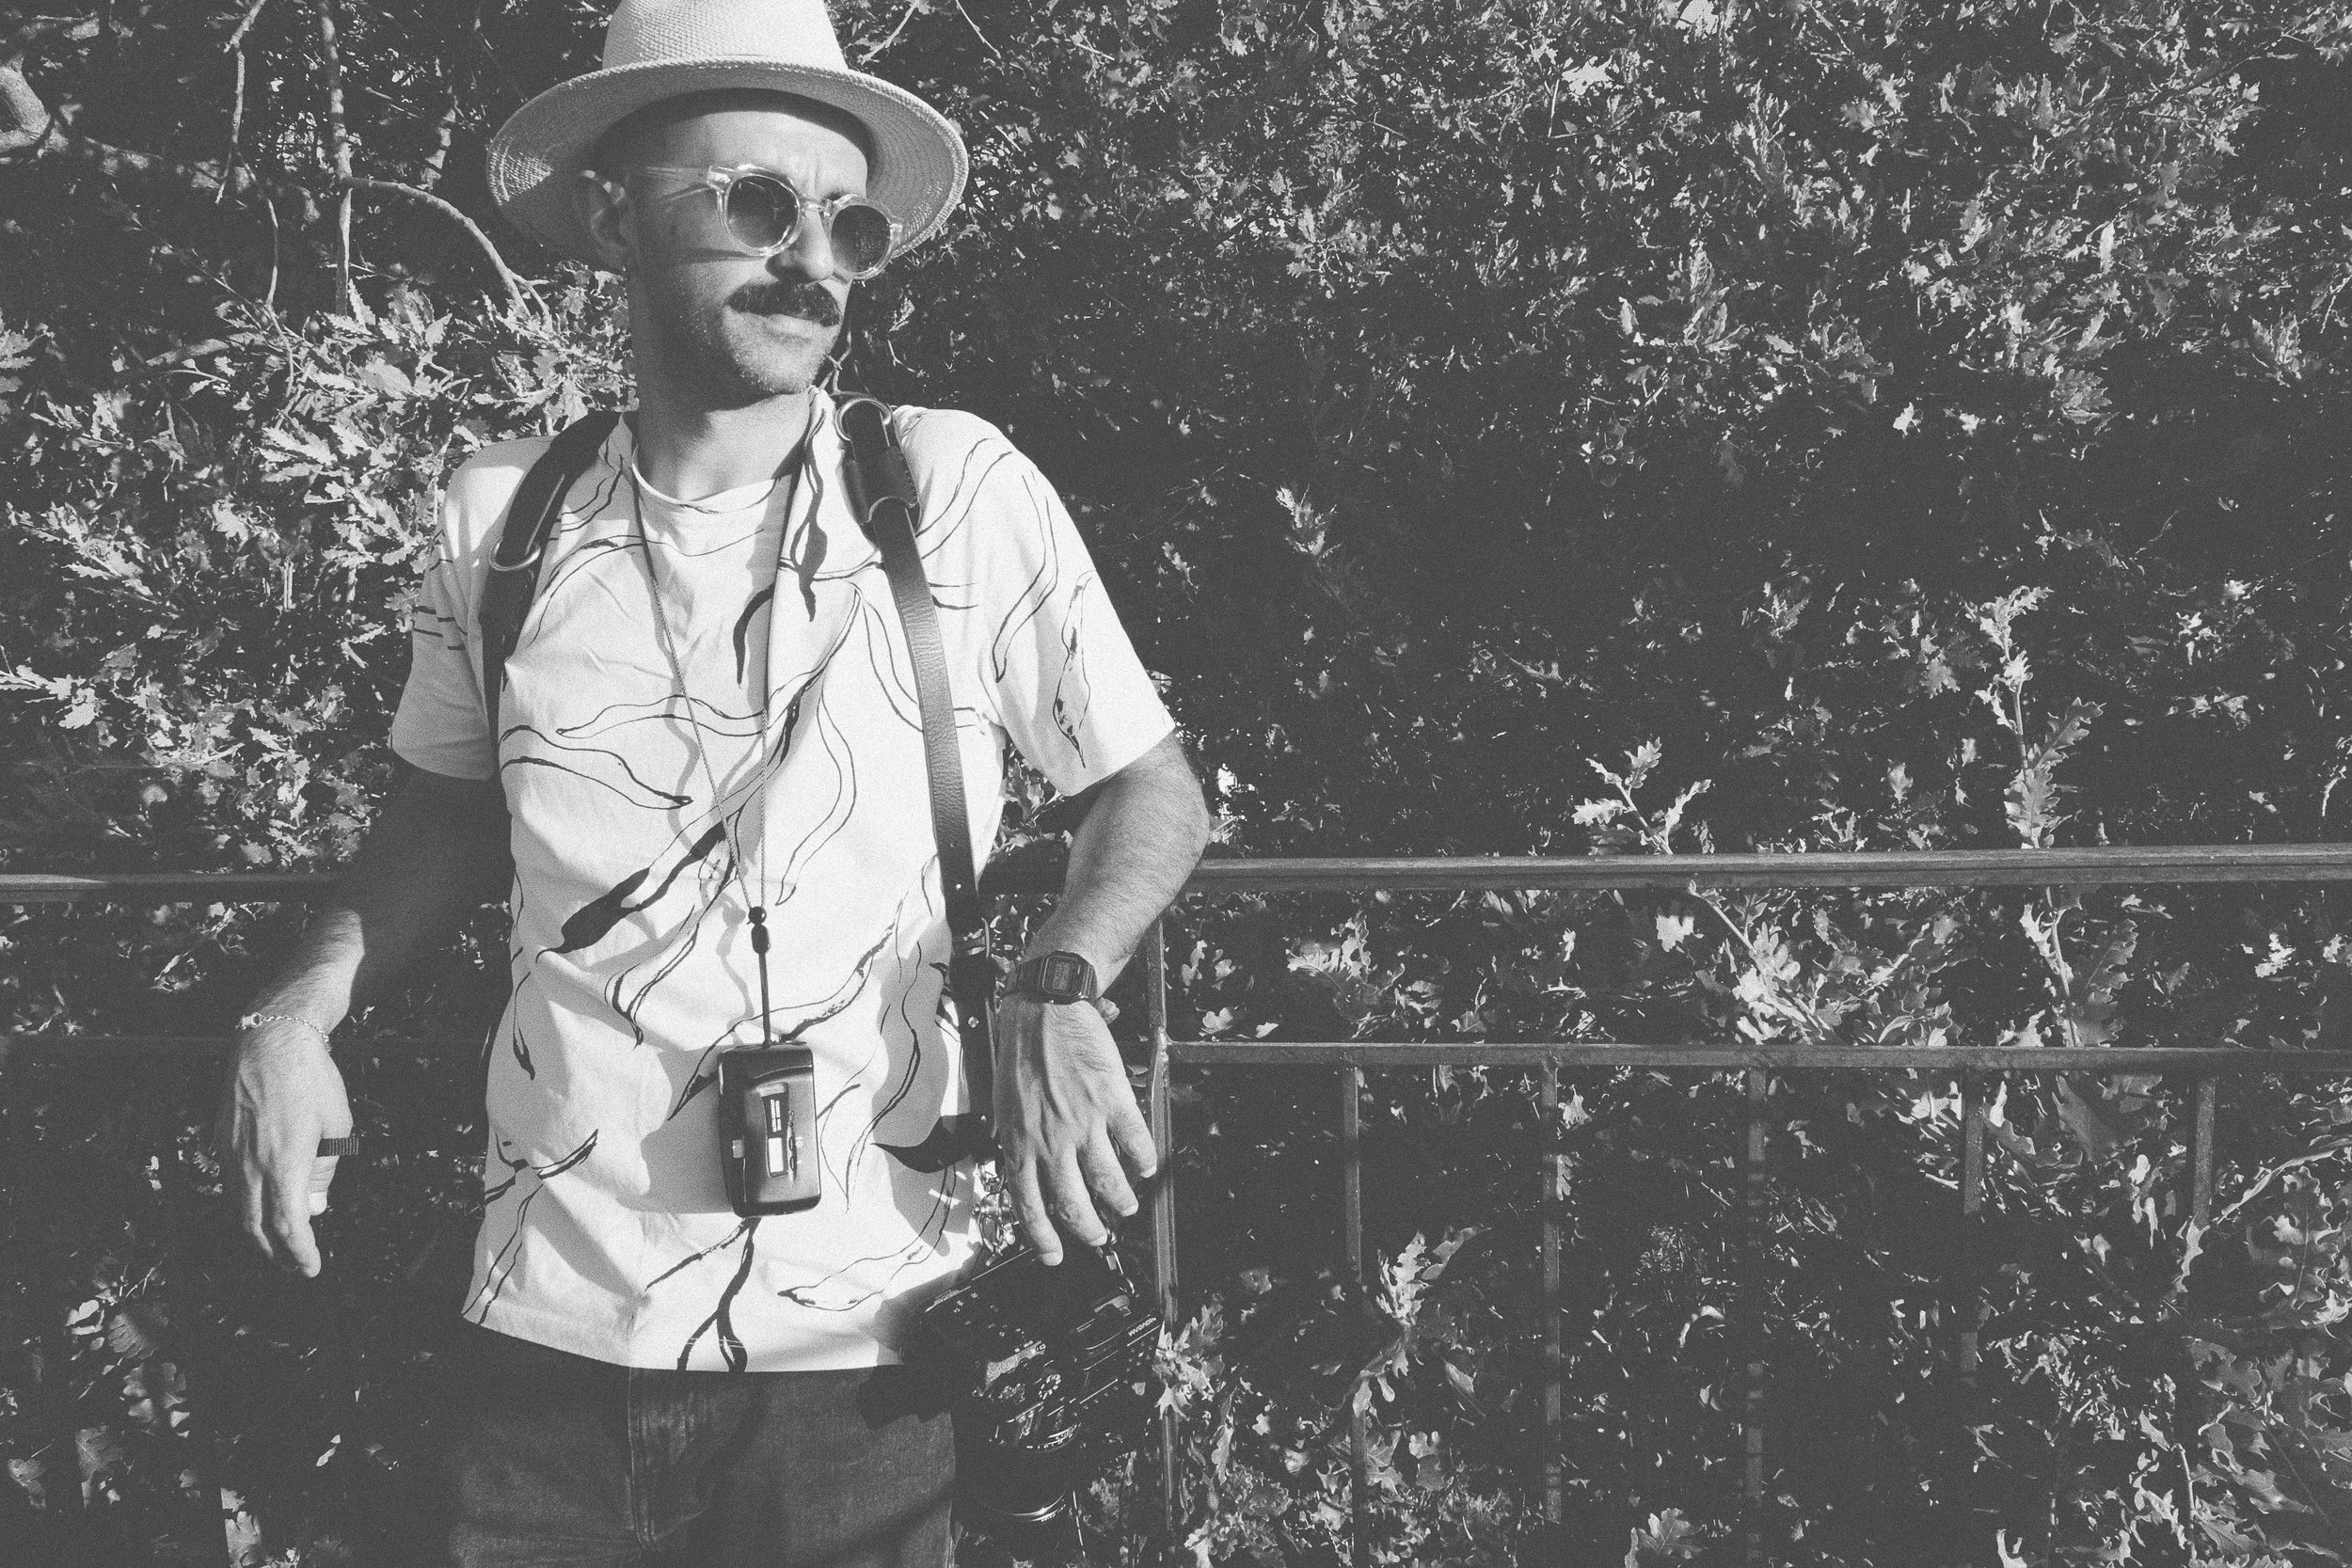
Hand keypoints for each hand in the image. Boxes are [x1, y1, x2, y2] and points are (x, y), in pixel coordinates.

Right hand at [215, 1020, 351, 1276]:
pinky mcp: (220, 1144)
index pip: (289, 1227)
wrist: (270, 1042)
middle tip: (296, 1266)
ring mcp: (230, 1156)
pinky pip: (231, 1187)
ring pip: (239, 1210)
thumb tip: (313, 1210)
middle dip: (277, 1253)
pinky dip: (246, 1207)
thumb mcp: (336, 1127)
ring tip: (281, 1245)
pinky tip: (262, 1208)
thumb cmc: (311, 1081)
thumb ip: (324, 1173)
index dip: (300, 1253)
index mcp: (283, 1166)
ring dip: (259, 1233)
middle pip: (256, 1228)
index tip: (311, 1268)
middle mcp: (250, 1166)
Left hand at [992, 995, 1155, 1265]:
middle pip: (1073, 1204)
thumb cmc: (1021, 1053)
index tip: (1054, 1256)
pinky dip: (1145, 1159)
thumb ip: (1017, 1142)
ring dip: (1120, 1200)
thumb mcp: (1005, 1106)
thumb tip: (1026, 1174)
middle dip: (1089, 1230)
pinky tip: (1148, 1165)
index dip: (1043, 1237)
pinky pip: (1134, 1141)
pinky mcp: (1111, 1099)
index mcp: (1019, 1143)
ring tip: (1127, 1206)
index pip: (1029, 1205)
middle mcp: (1050, 1140)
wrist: (1045, 1008)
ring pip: (1108, 1181)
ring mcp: (1083, 1122)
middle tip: (1098, 1237)